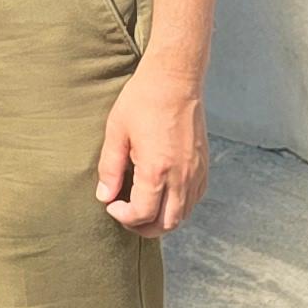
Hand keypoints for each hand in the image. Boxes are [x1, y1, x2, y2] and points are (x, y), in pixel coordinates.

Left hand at [95, 53, 209, 234]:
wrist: (175, 79)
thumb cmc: (143, 100)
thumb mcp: (117, 131)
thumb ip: (110, 168)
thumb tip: (104, 196)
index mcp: (157, 169)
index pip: (142, 214)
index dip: (123, 216)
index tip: (111, 205)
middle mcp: (181, 176)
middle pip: (166, 224)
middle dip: (143, 228)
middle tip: (125, 215)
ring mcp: (196, 173)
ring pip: (183, 215)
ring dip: (161, 220)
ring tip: (142, 208)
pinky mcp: (203, 166)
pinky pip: (194, 200)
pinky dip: (178, 207)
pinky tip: (162, 195)